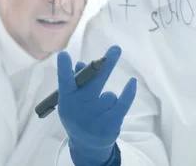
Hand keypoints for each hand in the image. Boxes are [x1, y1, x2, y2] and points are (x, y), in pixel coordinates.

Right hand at [57, 45, 136, 165]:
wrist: (85, 146)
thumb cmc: (78, 114)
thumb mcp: (71, 100)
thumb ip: (75, 81)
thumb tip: (81, 64)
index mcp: (67, 98)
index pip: (65, 82)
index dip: (64, 69)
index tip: (64, 55)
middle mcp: (79, 108)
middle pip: (94, 82)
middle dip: (105, 65)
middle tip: (116, 49)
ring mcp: (95, 117)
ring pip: (109, 96)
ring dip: (108, 97)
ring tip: (101, 107)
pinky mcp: (110, 124)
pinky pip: (123, 104)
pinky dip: (129, 92)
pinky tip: (132, 82)